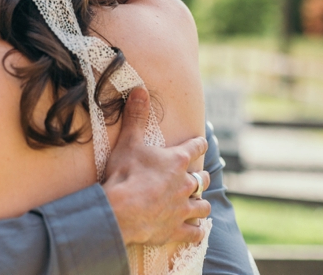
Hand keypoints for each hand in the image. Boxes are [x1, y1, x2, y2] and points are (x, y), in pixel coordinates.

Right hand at [102, 87, 210, 245]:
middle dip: (201, 177)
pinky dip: (197, 231)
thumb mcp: (129, 141)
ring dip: (201, 205)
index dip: (199, 143)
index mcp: (177, 161)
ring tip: (198, 205)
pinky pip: (195, 232)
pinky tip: (197, 231)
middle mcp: (185, 184)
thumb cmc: (125, 174)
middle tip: (198, 178)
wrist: (120, 211)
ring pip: (203, 206)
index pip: (196, 147)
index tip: (201, 142)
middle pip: (202, 179)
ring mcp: (183, 208)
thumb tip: (139, 89)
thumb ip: (137, 115)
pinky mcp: (177, 230)